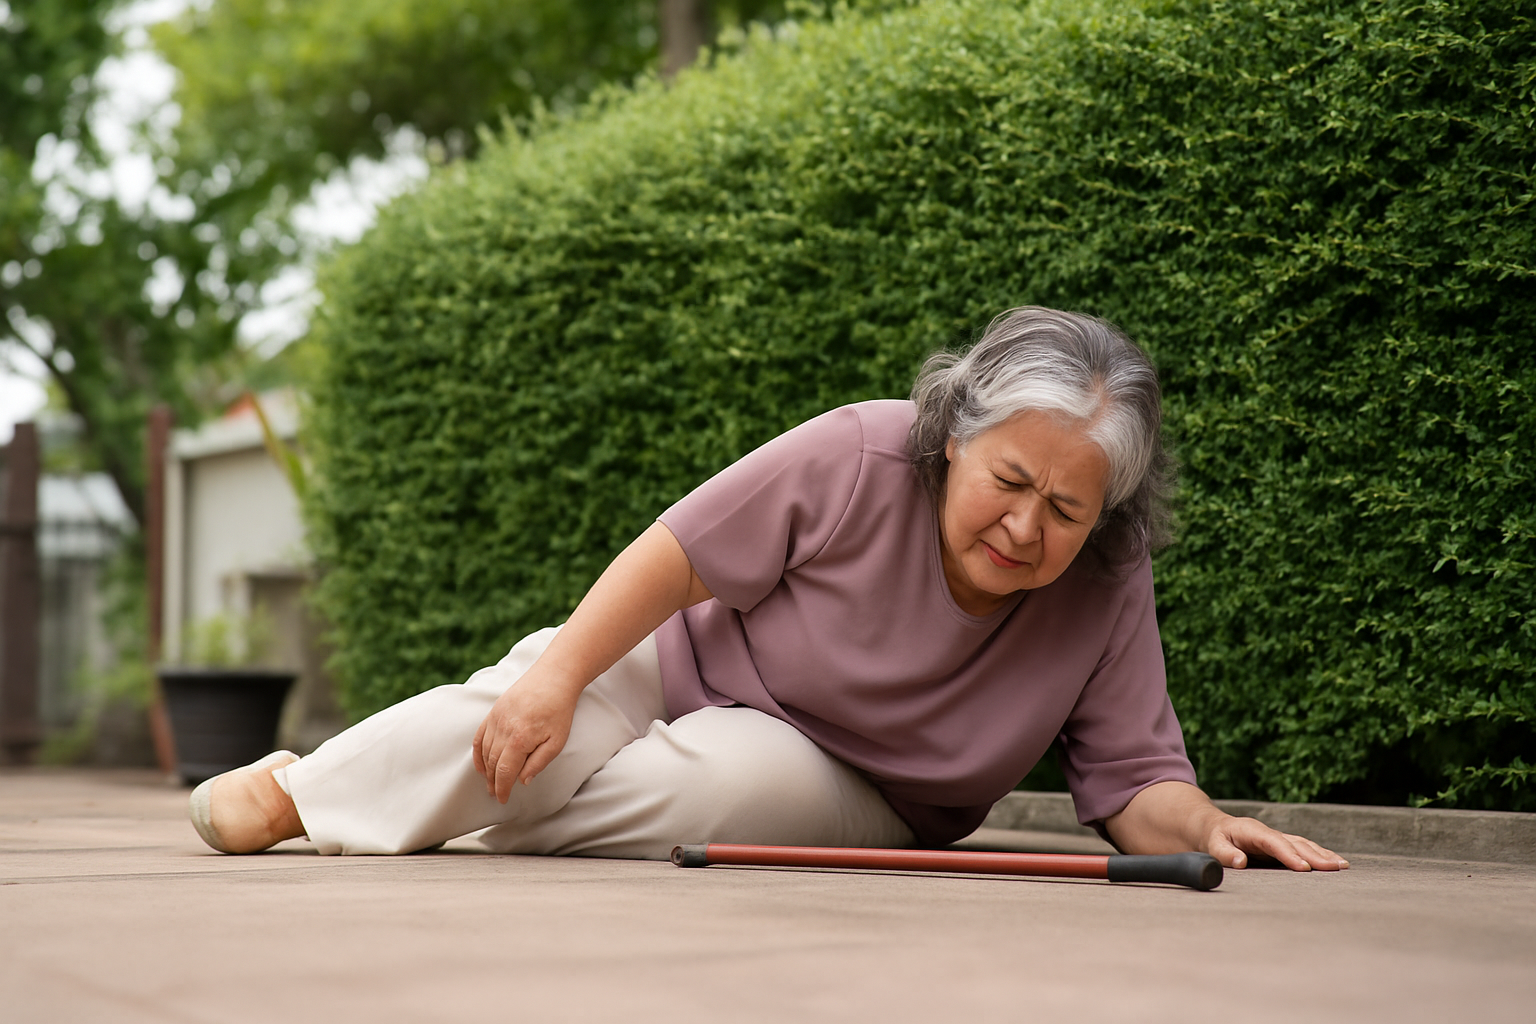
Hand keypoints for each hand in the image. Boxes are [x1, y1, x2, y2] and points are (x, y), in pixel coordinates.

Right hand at [471, 667, 581, 802]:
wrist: (554, 677)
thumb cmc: (559, 710)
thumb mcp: (557, 741)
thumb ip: (538, 763)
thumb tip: (522, 780)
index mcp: (519, 740)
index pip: (504, 772)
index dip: (502, 788)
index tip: (502, 799)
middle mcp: (503, 729)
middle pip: (492, 763)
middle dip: (492, 782)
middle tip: (495, 794)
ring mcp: (496, 719)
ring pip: (485, 751)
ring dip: (485, 770)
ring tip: (489, 782)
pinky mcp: (494, 710)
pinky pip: (480, 736)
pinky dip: (478, 752)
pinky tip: (480, 763)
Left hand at [1202, 814, 1349, 871]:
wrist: (1216, 828)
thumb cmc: (1216, 839)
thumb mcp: (1214, 845)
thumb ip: (1225, 853)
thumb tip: (1240, 861)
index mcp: (1253, 831)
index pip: (1274, 843)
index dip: (1289, 855)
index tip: (1304, 868)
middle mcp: (1269, 833)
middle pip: (1295, 843)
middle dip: (1316, 855)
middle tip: (1336, 867)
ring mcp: (1278, 838)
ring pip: (1304, 845)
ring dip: (1323, 855)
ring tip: (1342, 866)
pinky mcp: (1283, 845)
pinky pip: (1303, 848)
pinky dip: (1320, 854)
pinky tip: (1334, 863)